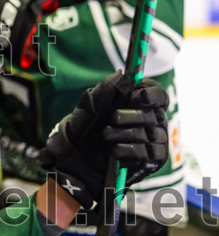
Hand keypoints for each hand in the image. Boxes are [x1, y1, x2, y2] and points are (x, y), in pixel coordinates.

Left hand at [39, 74, 168, 209]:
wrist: (77, 160)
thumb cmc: (85, 129)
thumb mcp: (88, 108)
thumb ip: (104, 91)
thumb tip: (122, 75)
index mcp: (139, 104)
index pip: (158, 95)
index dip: (152, 94)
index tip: (138, 97)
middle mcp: (152, 120)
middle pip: (154, 114)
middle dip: (129, 116)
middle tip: (112, 119)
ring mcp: (155, 140)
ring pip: (150, 134)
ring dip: (124, 134)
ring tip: (107, 137)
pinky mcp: (154, 160)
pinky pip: (148, 153)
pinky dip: (128, 151)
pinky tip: (115, 152)